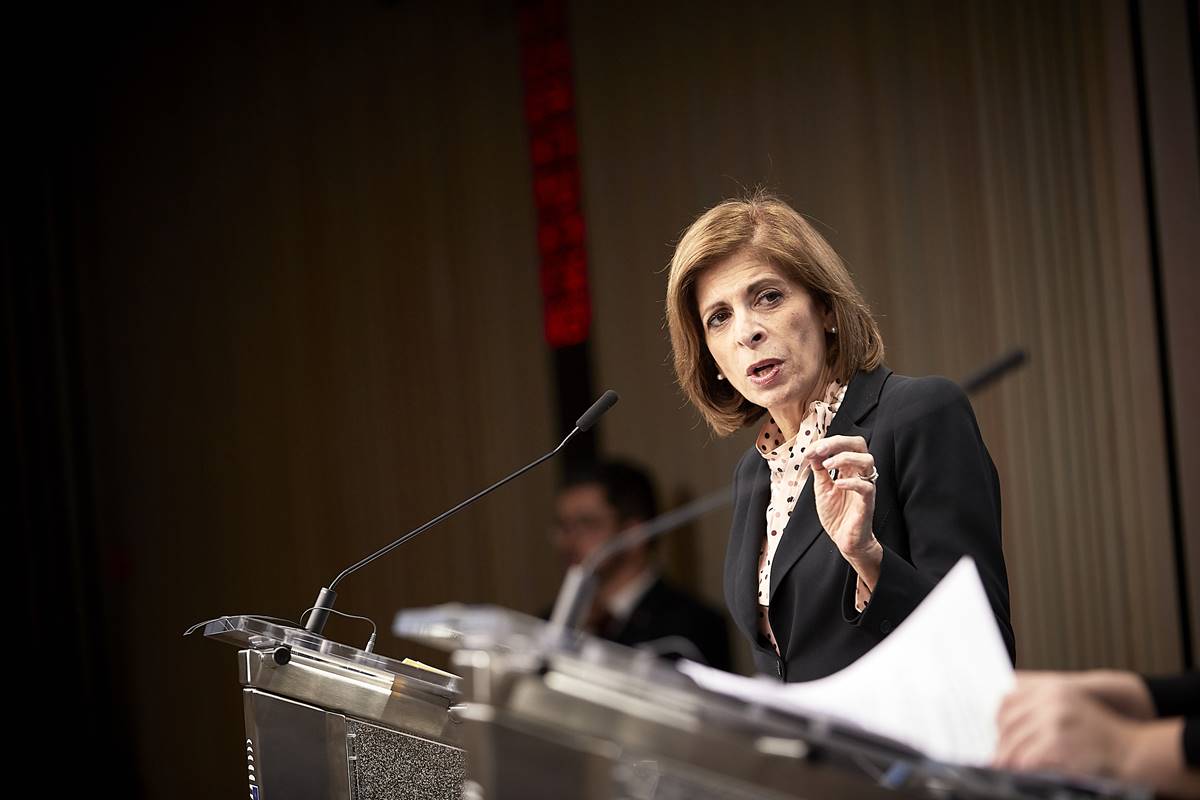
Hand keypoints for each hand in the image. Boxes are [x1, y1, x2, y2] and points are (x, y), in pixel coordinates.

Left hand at [807, 435, 880, 576]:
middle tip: (820, 449)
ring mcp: (865, 487)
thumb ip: (819, 471)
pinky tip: (837, 483)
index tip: (810, 451)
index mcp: (849, 469)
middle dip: (839, 442)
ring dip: (845, 458)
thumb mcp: (822, 488)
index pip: (845, 444)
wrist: (845, 540)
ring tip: (827, 465)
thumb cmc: (837, 515)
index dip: (827, 443)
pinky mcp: (867, 502)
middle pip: (860, 444)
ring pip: (868, 460)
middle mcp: (859, 474)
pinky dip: (851, 482)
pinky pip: (865, 487)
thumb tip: (812, 453)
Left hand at [994, 673, 1135, 776]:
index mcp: (1051, 689)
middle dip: (1001, 742)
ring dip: (1007, 758)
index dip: (997, 719)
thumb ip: (1041, 707)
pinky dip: (1020, 768)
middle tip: (997, 756)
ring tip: (1003, 767)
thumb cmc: (1100, 732)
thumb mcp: (1072, 706)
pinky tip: (1019, 773)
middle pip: (1008, 722)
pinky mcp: (1058, 743)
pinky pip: (1027, 758)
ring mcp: (1054, 721)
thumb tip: (1005, 722)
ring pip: (1015, 742)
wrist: (1132, 749)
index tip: (996, 733)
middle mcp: (1050, 701)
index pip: (1008, 700)